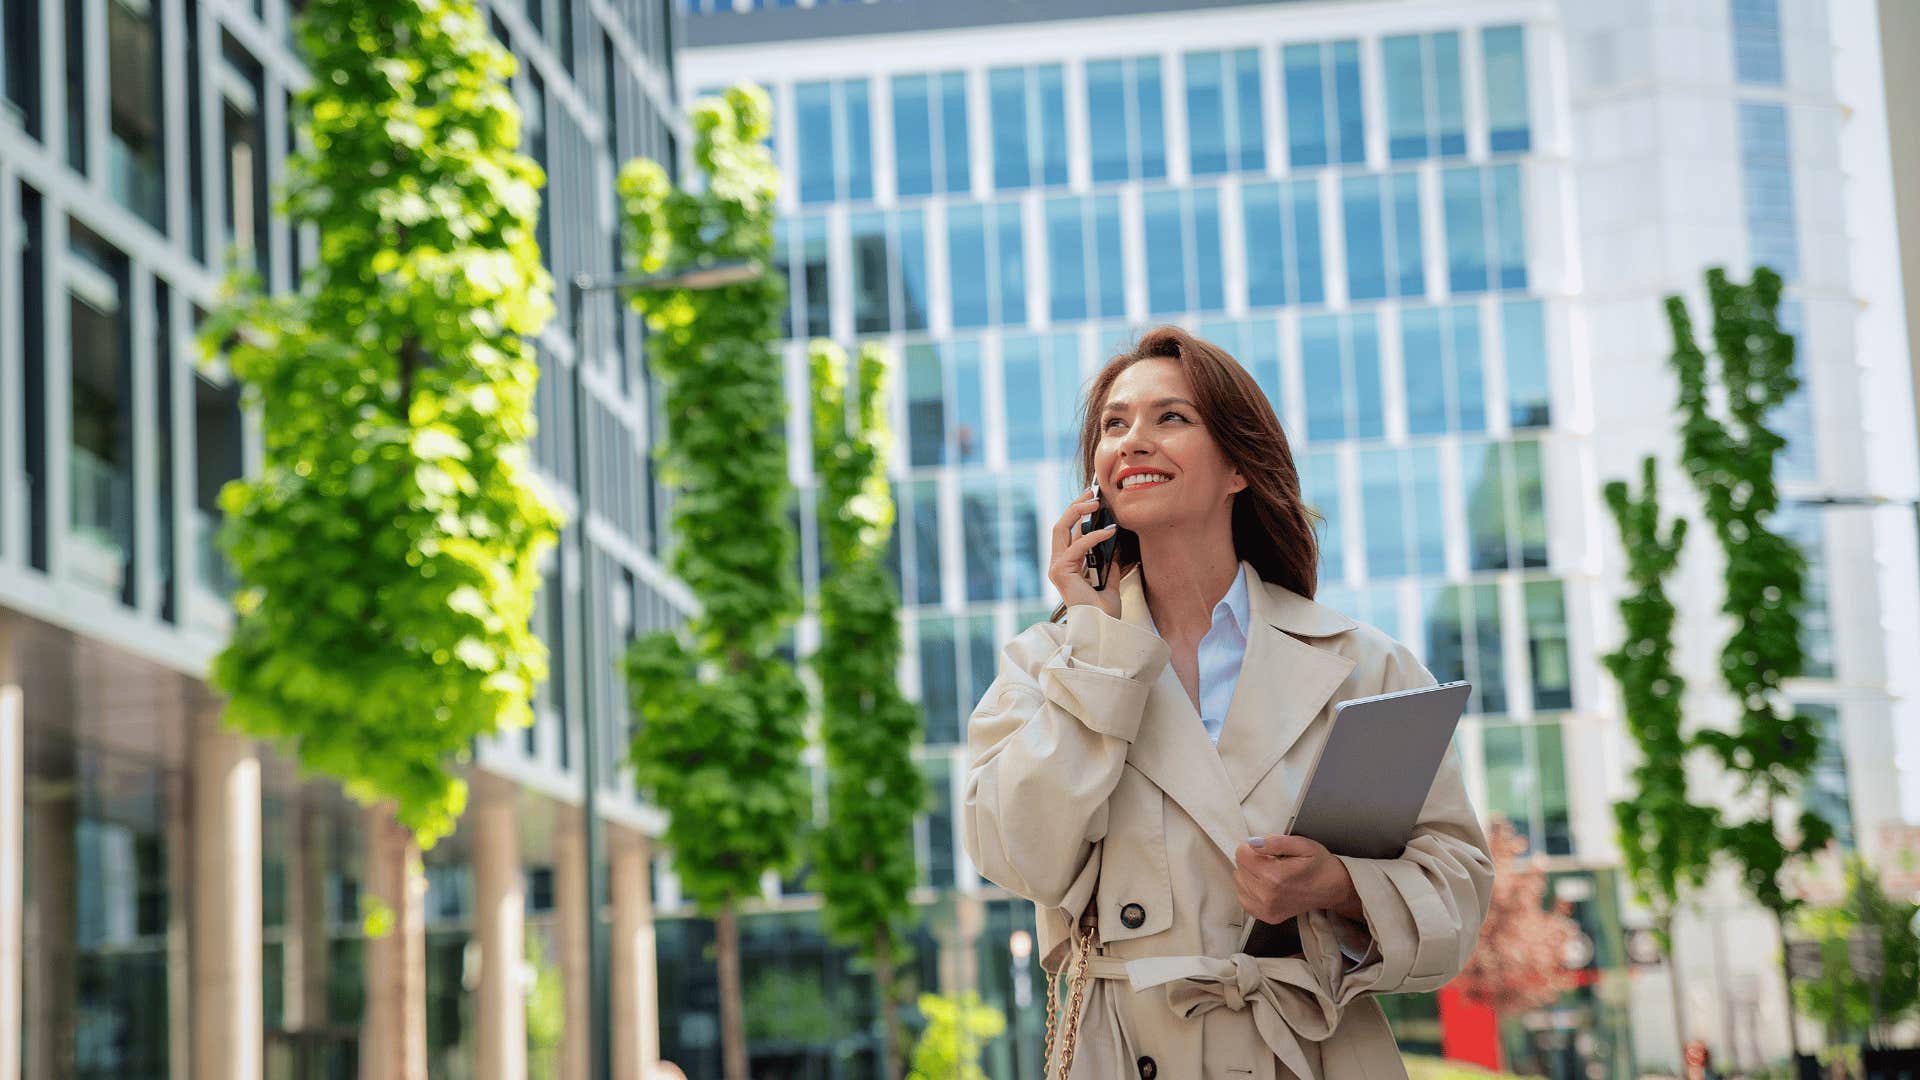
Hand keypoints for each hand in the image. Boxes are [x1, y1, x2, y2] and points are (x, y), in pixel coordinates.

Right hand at [1048, 487, 1120, 619]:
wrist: (1103, 629)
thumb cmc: (1104, 612)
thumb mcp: (1110, 580)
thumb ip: (1108, 563)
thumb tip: (1114, 544)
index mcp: (1067, 566)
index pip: (1069, 532)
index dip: (1079, 513)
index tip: (1094, 499)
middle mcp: (1058, 564)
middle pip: (1060, 525)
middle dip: (1075, 505)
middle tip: (1093, 492)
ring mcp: (1057, 567)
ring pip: (1061, 528)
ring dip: (1079, 511)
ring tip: (1097, 503)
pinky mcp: (1061, 571)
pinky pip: (1077, 546)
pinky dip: (1094, 535)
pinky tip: (1109, 530)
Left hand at [1233, 834, 1363, 924]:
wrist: (1332, 889)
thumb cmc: (1318, 864)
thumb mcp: (1302, 844)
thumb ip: (1276, 842)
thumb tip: (1253, 843)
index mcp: (1274, 876)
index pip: (1241, 854)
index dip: (1252, 847)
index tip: (1267, 850)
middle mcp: (1267, 896)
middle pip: (1239, 868)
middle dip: (1252, 860)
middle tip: (1272, 861)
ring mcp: (1266, 910)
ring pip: (1239, 883)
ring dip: (1250, 875)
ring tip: (1271, 873)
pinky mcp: (1267, 917)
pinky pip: (1243, 899)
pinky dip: (1250, 889)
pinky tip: (1266, 885)